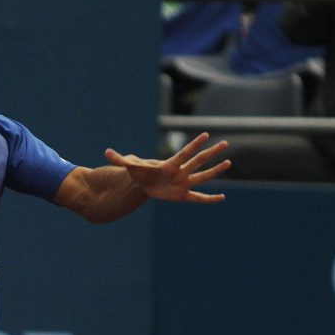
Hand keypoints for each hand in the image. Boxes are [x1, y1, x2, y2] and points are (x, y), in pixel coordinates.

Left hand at [104, 133, 230, 202]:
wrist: (144, 183)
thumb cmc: (139, 173)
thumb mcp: (129, 167)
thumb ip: (120, 159)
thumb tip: (106, 152)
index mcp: (170, 164)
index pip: (184, 153)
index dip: (195, 144)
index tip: (206, 134)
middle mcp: (180, 172)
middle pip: (198, 161)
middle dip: (211, 153)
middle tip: (226, 143)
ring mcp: (183, 183)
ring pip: (202, 177)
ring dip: (215, 171)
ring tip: (229, 163)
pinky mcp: (182, 195)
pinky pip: (198, 198)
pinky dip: (209, 199)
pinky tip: (222, 198)